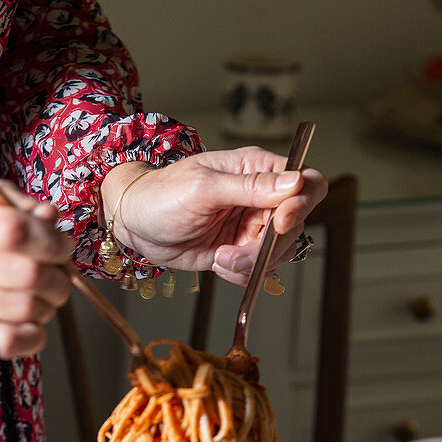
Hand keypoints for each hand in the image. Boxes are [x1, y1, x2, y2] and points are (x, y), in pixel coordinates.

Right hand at [0, 179, 72, 356]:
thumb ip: (25, 209)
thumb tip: (48, 216)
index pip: (15, 230)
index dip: (51, 241)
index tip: (61, 248)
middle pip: (29, 273)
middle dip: (58, 277)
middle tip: (56, 277)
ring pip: (26, 308)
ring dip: (47, 305)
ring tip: (39, 298)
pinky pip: (11, 341)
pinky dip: (33, 335)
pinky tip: (29, 322)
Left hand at [100, 147, 327, 285]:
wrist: (135, 225)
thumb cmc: (161, 195)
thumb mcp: (203, 188)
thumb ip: (250, 186)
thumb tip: (295, 181)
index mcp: (257, 168)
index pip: (306, 182)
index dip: (303, 205)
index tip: (278, 224)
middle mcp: (261, 196)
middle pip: (296, 225)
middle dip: (269, 246)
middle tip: (234, 253)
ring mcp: (252, 225)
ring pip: (281, 251)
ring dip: (253, 263)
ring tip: (221, 259)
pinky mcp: (241, 249)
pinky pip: (260, 267)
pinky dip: (243, 272)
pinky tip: (218, 263)